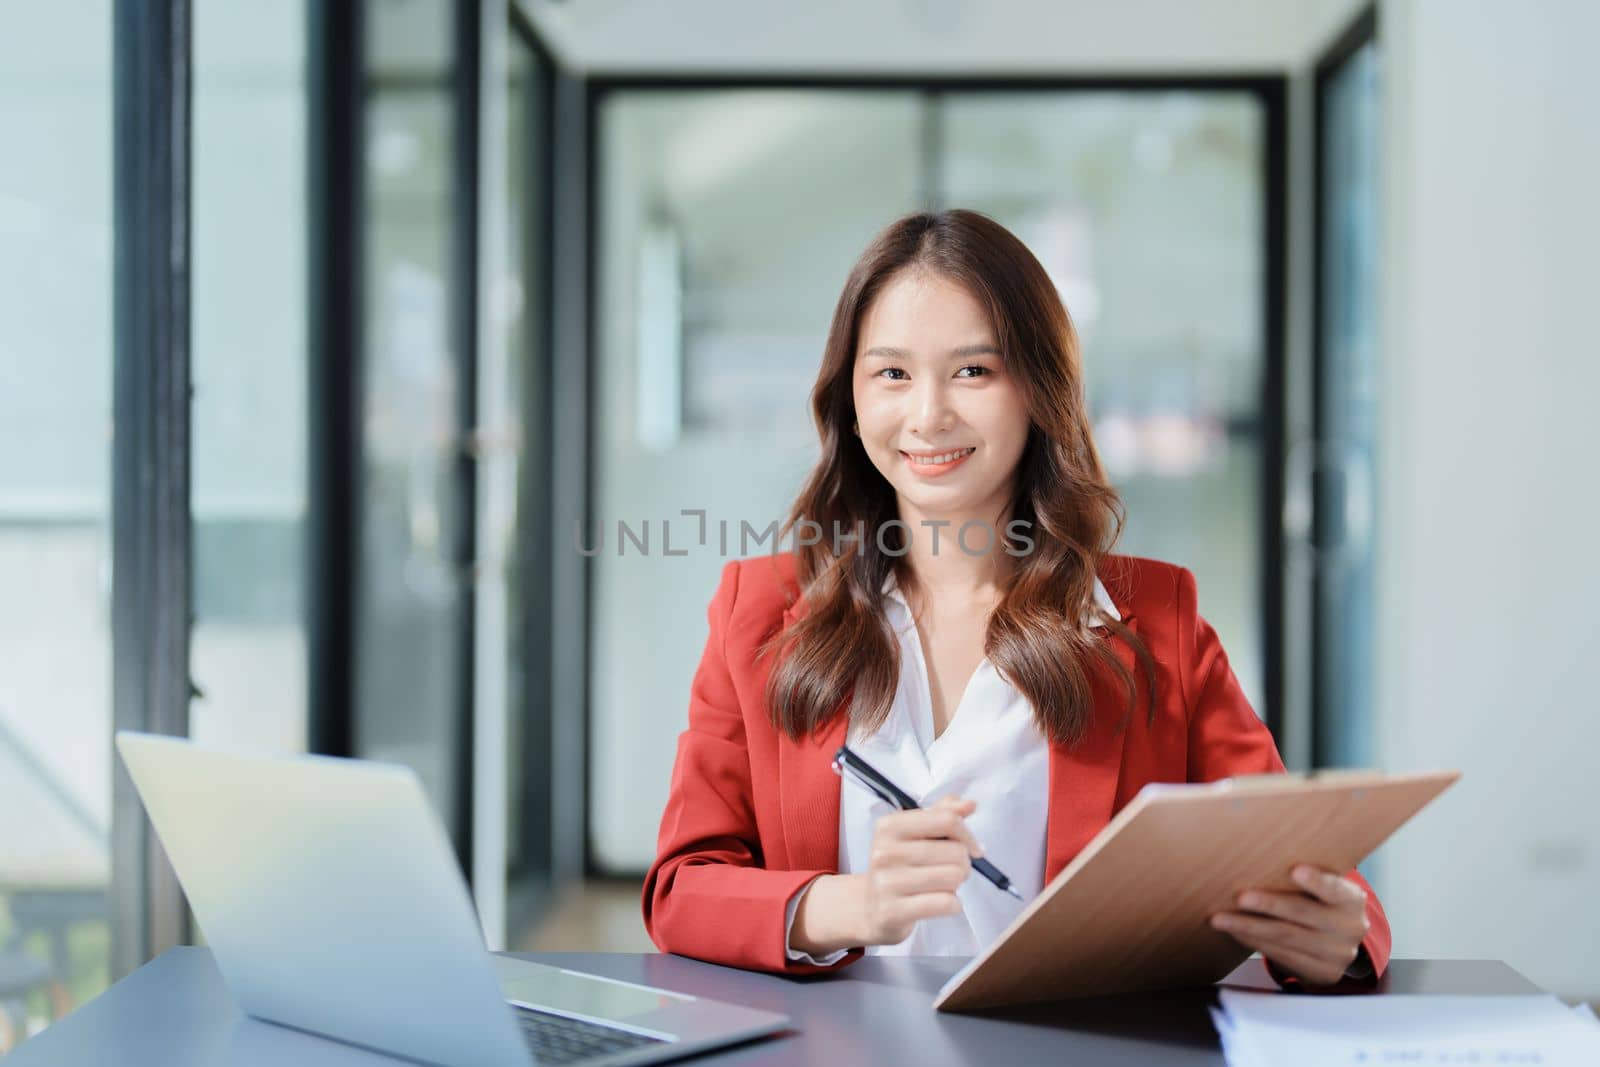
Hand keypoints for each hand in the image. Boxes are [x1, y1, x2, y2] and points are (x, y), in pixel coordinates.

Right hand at [857, 796, 982, 945]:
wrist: (872, 908)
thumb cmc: (899, 867)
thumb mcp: (915, 834)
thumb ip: (942, 814)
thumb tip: (969, 804)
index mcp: (889, 826)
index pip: (947, 819)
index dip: (968, 834)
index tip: (973, 847)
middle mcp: (885, 852)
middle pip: (956, 852)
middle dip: (963, 864)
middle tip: (950, 870)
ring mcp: (887, 883)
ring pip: (954, 877)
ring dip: (957, 885)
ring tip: (942, 886)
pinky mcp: (894, 911)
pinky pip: (946, 903)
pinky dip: (953, 905)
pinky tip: (941, 903)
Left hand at [1210, 865, 1370, 987]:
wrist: (1338, 941)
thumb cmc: (1319, 900)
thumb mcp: (1324, 887)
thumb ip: (1304, 875)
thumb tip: (1257, 856)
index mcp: (1352, 899)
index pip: (1335, 889)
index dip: (1317, 881)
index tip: (1295, 870)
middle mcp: (1350, 928)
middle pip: (1303, 913)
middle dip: (1269, 905)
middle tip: (1240, 897)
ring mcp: (1337, 954)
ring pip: (1286, 938)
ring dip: (1249, 927)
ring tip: (1221, 918)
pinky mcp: (1321, 973)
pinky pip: (1281, 955)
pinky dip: (1254, 941)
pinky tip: (1234, 931)